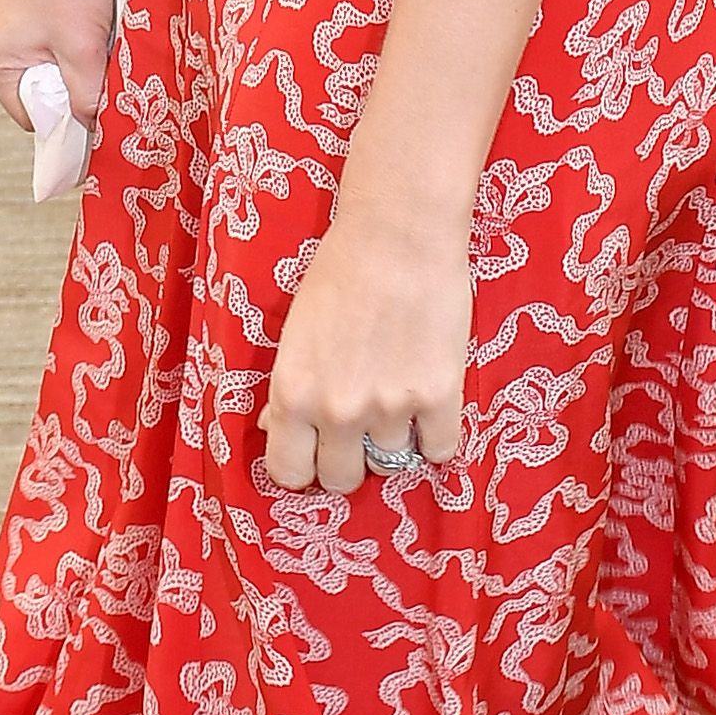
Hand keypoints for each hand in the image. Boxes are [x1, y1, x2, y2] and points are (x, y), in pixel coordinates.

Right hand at [0, 0, 114, 136]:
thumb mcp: (84, 49)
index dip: (68, 113)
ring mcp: (0, 18)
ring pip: (49, 58)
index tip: (95, 95)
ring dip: (76, 52)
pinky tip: (88, 9)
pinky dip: (72, 29)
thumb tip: (94, 129)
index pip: (35, 116)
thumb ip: (87, 98)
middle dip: (72, 78)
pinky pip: (48, 32)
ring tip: (92, 26)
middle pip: (41, 87)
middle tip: (96, 53)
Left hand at [262, 198, 471, 495]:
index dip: (303, 465)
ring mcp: (389, 408)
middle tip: (360, 428)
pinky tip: (429, 410)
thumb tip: (276, 426)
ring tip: (398, 400)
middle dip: (349, 458)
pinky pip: (438, 451)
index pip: (288, 473)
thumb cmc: (341, 272)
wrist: (399, 235)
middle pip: (342, 479)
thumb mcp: (295, 332)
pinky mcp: (438, 398)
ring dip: (394, 440)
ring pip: (391, 464)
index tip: (316, 451)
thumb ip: (288, 388)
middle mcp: (336, 410)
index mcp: (292, 394)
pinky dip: (435, 437)